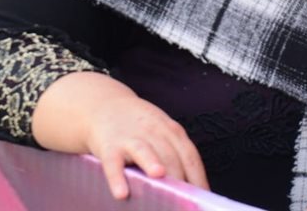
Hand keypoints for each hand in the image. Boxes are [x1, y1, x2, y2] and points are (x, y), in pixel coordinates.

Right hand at [31, 71, 208, 199]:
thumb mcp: (161, 132)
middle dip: (178, 179)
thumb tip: (194, 190)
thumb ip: (176, 155)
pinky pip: (113, 163)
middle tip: (183, 203)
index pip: (189, 155)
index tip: (203, 197)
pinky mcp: (109, 146)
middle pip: (170, 156)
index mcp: (170, 130)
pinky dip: (117, 178)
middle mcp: (153, 132)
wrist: (103, 106)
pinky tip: (121, 192)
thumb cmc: (138, 127)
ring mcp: (130, 138)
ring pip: (144, 151)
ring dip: (152, 162)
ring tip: (159, 176)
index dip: (198, 177)